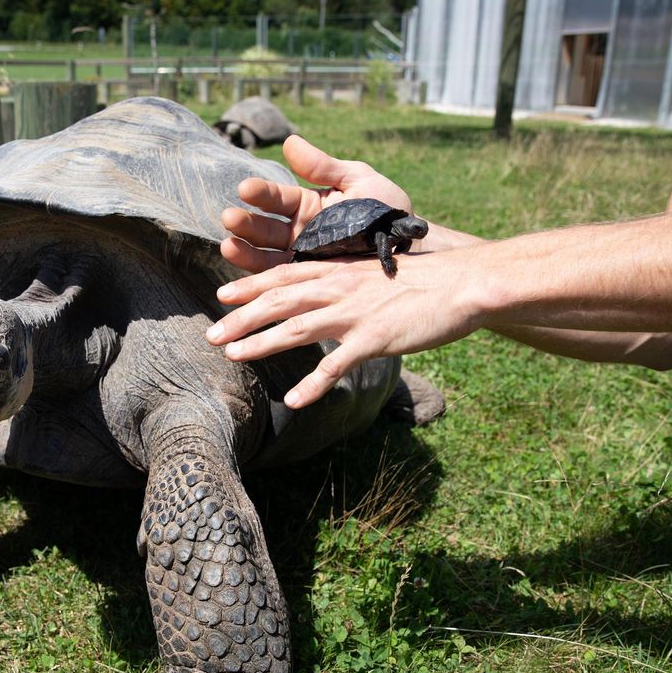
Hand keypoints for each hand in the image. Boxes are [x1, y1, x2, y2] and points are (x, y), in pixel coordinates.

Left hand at [206, 254, 481, 407]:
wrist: (461, 282)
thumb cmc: (419, 278)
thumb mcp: (372, 272)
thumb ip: (344, 282)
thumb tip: (324, 295)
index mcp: (337, 270)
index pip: (283, 275)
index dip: (250, 286)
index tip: (222, 296)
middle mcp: (338, 287)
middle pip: (277, 301)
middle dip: (240, 318)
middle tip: (210, 335)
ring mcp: (354, 313)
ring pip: (295, 327)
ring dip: (260, 343)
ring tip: (232, 356)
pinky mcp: (374, 337)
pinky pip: (336, 365)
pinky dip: (313, 384)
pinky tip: (294, 402)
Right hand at [220, 135, 413, 273]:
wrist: (409, 248)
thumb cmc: (387, 211)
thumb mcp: (358, 181)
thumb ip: (324, 166)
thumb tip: (289, 141)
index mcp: (308, 203)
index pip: (277, 198)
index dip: (261, 194)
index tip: (245, 188)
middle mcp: (298, 230)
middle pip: (264, 227)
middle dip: (245, 223)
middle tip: (229, 217)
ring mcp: (300, 256)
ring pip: (264, 253)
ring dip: (244, 248)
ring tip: (228, 245)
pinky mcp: (306, 279)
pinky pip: (278, 278)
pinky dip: (257, 275)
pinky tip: (243, 270)